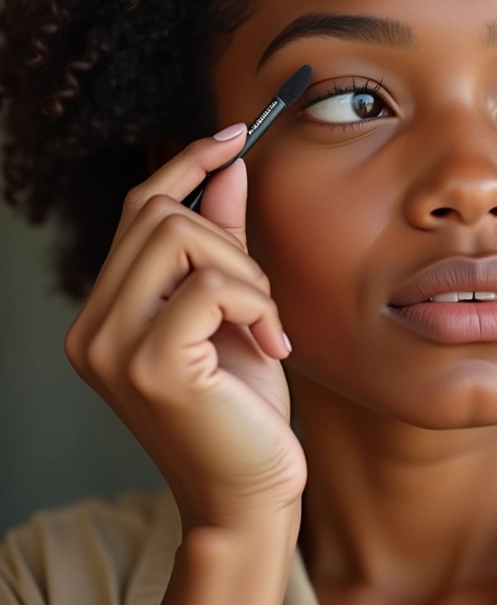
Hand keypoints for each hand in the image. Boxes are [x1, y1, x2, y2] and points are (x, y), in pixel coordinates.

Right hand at [64, 126, 306, 533]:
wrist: (250, 489)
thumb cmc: (244, 404)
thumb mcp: (236, 311)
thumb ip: (224, 240)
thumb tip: (229, 169)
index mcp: (109, 311)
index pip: (140, 208)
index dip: (186, 163)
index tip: (233, 137)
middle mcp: (92, 326)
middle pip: (161, 214)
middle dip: (230, 241)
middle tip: (261, 298)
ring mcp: (111, 346)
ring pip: (181, 237)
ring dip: (246, 274)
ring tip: (265, 323)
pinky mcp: (148, 366)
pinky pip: (211, 286)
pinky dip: (256, 303)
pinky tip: (272, 344)